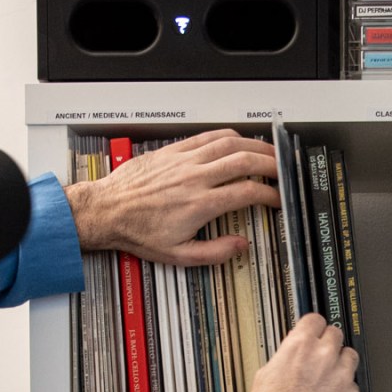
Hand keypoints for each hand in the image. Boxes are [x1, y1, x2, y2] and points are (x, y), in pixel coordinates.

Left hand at [66, 130, 279, 266]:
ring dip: (254, 146)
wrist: (107, 211)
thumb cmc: (138, 231)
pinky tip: (238, 140)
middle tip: (283, 171)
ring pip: (229, 143)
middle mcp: (195, 178)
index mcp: (201, 204)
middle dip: (271, 164)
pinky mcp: (173, 150)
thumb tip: (239, 245)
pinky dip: (228, 136)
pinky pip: (207, 136)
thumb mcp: (178, 256)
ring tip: (268, 152)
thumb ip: (214, 252)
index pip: (248, 192)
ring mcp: (184, 161)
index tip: (277, 200)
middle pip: (245, 161)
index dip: (270, 195)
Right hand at [235, 314, 359, 391]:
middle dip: (328, 344)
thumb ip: (287, 356)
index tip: (314, 332)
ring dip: (341, 364)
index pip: (316, 319)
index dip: (314, 328)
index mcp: (299, 346)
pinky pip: (353, 386)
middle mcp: (323, 357)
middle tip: (321, 358)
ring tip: (328, 379)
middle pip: (336, 334)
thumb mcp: (266, 374)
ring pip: (350, 357)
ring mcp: (340, 377)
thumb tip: (294, 353)